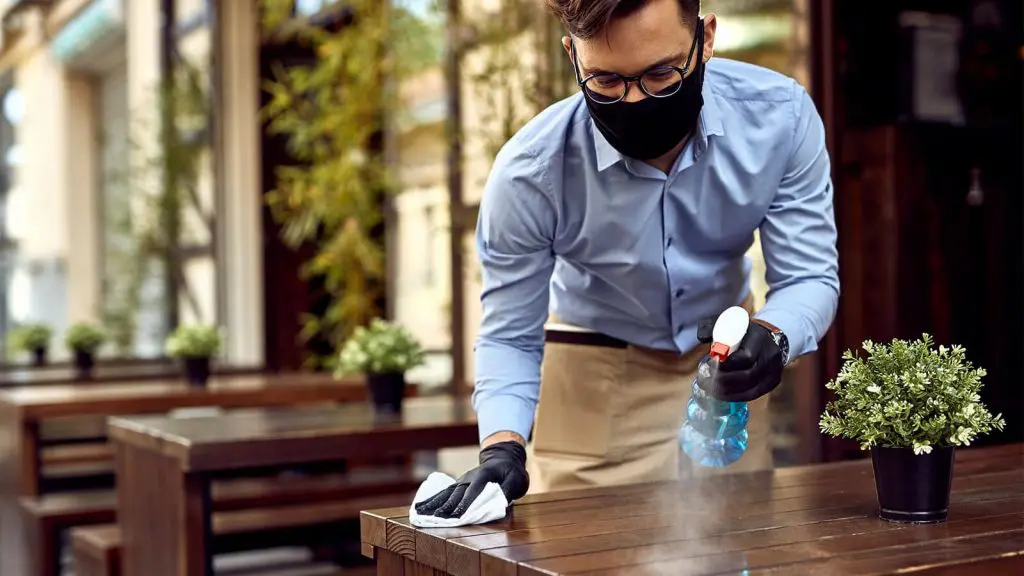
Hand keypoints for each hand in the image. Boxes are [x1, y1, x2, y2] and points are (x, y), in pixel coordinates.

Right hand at [414, 441, 528, 517]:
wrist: (503, 457)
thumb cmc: (511, 471)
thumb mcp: (517, 479)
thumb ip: (508, 490)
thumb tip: (499, 502)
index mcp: (484, 475)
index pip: (473, 491)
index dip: (465, 503)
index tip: (456, 515)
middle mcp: (469, 477)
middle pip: (456, 493)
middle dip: (446, 506)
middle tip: (435, 518)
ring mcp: (462, 480)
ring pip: (446, 493)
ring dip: (434, 503)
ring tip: (420, 512)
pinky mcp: (458, 484)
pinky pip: (444, 492)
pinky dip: (432, 500)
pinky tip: (421, 507)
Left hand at [697, 316, 787, 401]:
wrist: (767, 338)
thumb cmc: (743, 332)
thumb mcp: (730, 324)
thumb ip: (714, 328)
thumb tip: (702, 337)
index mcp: (760, 337)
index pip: (745, 357)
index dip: (726, 365)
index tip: (710, 365)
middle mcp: (771, 354)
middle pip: (748, 375)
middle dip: (723, 381)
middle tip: (705, 381)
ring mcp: (774, 370)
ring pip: (751, 388)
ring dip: (727, 392)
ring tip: (710, 389)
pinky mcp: (773, 381)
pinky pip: (754, 394)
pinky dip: (736, 396)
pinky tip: (723, 395)